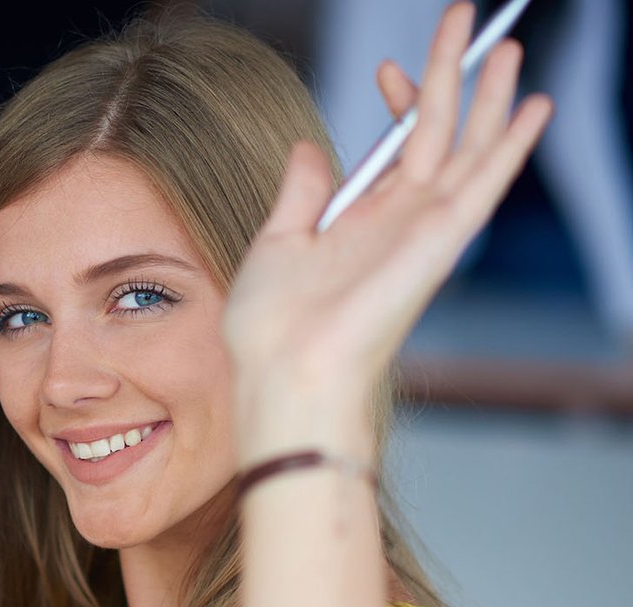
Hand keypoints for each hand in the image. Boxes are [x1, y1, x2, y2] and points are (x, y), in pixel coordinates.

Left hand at [222, 2, 551, 458]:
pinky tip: (534, 108)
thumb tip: (310, 147)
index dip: (397, 102)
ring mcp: (422, 230)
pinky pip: (482, 183)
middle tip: (460, 18)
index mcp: (361, 222)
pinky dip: (509, 145)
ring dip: (490, 95)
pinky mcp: (439, 240)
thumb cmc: (271, 329)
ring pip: (467, 146)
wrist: (283, 372)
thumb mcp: (275, 244)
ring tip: (507, 45)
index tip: (388, 68)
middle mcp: (399, 223)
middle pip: (438, 133)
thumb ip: (300, 194)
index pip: (395, 147)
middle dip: (450, 74)